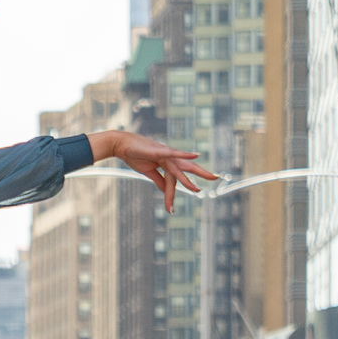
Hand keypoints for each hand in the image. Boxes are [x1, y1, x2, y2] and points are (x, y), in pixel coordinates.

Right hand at [94, 131, 218, 212]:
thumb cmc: (133, 156)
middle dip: (202, 174)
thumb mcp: (147, 172)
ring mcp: (165, 155)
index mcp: (167, 164)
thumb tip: (167, 191)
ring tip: (198, 189)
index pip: (179, 177)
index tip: (194, 193)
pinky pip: (174, 153)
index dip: (186, 185)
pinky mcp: (159, 151)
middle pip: (188, 168)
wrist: (121, 145)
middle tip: (216, 178)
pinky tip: (195, 155)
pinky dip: (185, 154)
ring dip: (188, 180)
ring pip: (179, 170)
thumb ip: (158, 181)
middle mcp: (169, 159)